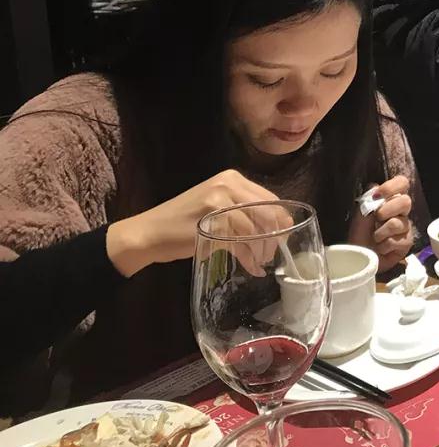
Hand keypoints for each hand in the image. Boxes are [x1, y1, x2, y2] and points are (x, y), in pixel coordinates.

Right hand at [106, 170, 281, 277]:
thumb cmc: (184, 223)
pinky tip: (252, 268)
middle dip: (275, 236)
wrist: (148, 233)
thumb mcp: (217, 208)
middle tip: (272, 254)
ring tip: (260, 262)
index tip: (282, 239)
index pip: (271, 199)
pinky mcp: (210, 222)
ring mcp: (218, 201)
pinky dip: (249, 259)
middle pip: (268, 213)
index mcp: (233, 178)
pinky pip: (240, 243)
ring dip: (262, 250)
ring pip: (255, 229)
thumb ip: (244, 212)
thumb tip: (278, 229)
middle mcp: (227, 184)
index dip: (281, 221)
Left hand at [347, 176, 413, 272]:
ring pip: (398, 223)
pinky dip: (385, 245)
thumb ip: (369, 199)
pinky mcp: (407, 242)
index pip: (402, 183)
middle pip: (406, 201)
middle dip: (387, 210)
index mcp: (390, 200)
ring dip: (380, 232)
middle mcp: (401, 211)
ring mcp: (406, 227)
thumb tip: (375, 186)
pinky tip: (381, 248)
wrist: (359, 257)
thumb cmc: (359, 235)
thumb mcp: (360, 215)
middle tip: (376, 219)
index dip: (392, 186)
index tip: (378, 195)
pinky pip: (398, 240)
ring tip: (375, 238)